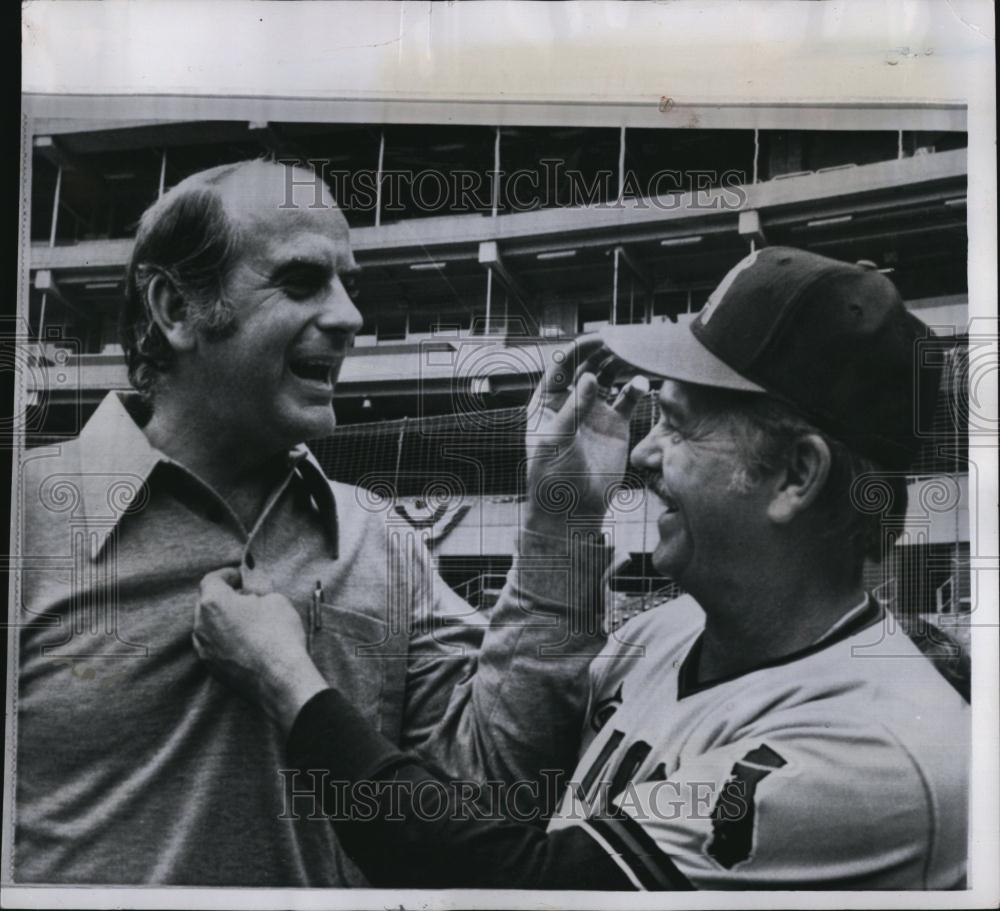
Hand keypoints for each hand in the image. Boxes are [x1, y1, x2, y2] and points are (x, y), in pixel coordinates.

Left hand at [193, 568, 327, 734]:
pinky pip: (213, 646)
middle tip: (247, 598)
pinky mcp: (212, 668)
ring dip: (223, 620)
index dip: (228, 575)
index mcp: (214, 603)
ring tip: (247, 621)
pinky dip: (225, 639)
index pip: (212, 580)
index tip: (241, 578)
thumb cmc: (279, 636)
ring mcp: (204, 649)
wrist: (280, 680)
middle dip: (224, 597)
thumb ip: (259, 591)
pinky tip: (246, 642)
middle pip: (206, 603)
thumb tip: (254, 594)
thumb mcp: (276, 600)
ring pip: (208, 626)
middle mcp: (202, 625)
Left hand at [524, 336, 648, 531]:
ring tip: (637, 354)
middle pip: (588, 365)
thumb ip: (574, 408)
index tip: (598, 338)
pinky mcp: (616, 424)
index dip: (579, 349)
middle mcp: (572, 401)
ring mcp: (594, 411)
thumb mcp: (557, 440)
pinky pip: (628, 397)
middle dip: (604, 351)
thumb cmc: (553, 477)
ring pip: (610, 376)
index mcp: (548, 401)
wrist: (572, 509)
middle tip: (624, 339)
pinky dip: (637, 387)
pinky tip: (643, 384)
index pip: (562, 365)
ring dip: (622, 364)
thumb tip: (589, 377)